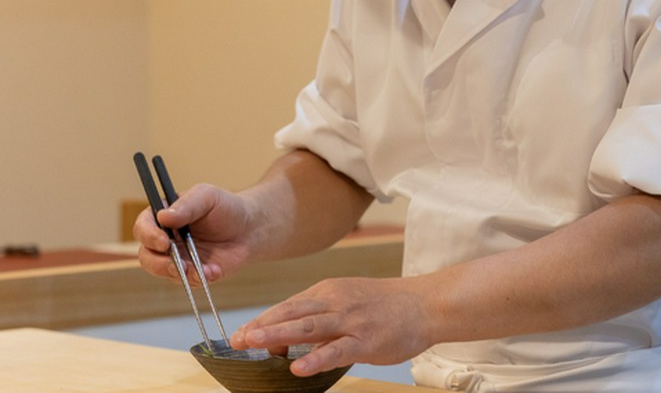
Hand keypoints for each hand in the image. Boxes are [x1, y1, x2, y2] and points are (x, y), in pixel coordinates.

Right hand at [134, 183, 254, 283]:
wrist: (249, 230)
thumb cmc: (226, 207)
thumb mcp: (208, 197)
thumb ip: (187, 205)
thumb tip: (163, 217)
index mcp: (163, 216)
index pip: (143, 226)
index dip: (148, 236)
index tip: (163, 242)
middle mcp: (165, 238)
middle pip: (146, 255)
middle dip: (159, 263)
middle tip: (178, 264)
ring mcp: (176, 257)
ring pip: (163, 272)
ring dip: (181, 274)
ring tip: (202, 270)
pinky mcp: (190, 273)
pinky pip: (186, 282)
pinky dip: (199, 279)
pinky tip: (214, 271)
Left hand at [229, 276, 433, 376]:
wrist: (424, 304)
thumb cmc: (384, 306)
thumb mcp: (347, 301)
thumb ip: (320, 317)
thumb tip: (288, 338)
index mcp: (328, 291)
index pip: (289, 305)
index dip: (264, 320)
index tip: (241, 333)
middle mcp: (335, 302)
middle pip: (292, 312)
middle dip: (263, 326)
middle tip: (237, 339)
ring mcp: (351, 320)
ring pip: (309, 326)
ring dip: (279, 335)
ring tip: (255, 344)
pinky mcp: (366, 340)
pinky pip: (337, 350)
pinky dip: (316, 359)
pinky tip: (298, 368)